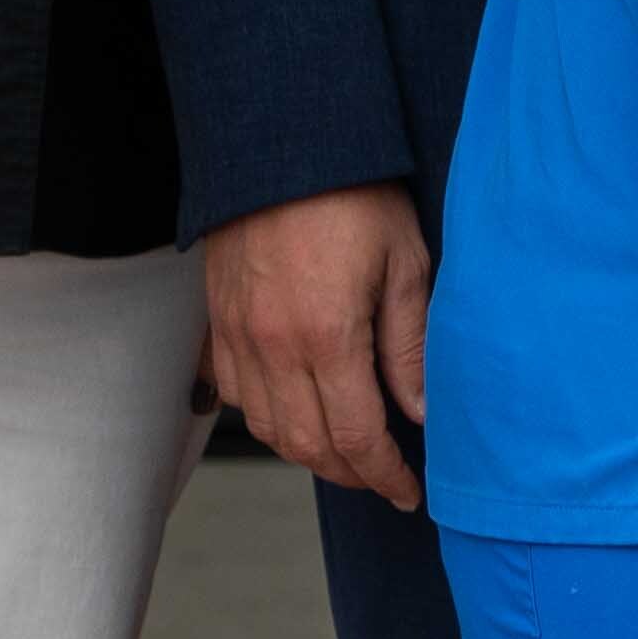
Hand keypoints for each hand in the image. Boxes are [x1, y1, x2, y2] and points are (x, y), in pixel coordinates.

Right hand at [200, 180, 432, 508]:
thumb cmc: (353, 195)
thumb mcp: (407, 265)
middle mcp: (271, 347)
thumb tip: (419, 413)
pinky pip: (235, 393)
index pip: (354, 437)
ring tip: (347, 454)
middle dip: (349, 473)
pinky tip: (298, 410)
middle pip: (306, 444)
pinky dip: (268, 417)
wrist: (279, 146)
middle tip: (384, 480)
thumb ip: (410, 347)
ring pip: (266, 426)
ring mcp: (236, 336)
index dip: (383, 474)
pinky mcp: (217, 321)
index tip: (408, 492)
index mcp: (324, 337)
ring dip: (307, 452)